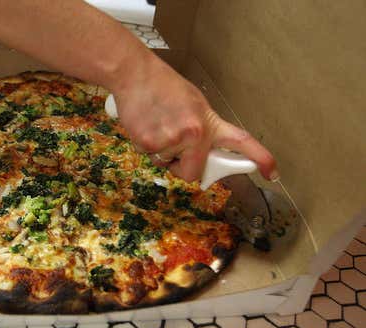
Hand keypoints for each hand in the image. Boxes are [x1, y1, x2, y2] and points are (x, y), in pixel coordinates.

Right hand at [109, 53, 277, 181]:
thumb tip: (203, 155)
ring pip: (168, 165)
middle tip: (177, 147)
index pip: (241, 142)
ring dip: (163, 153)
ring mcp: (171, 140)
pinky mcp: (148, 144)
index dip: (261, 159)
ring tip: (158, 125)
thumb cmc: (163, 87)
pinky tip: (146, 126)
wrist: (135, 75)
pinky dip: (147, 147)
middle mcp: (194, 134)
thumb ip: (203, 131)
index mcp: (209, 123)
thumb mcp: (195, 105)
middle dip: (184, 166)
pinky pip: (150, 158)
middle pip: (193, 173)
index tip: (272, 173)